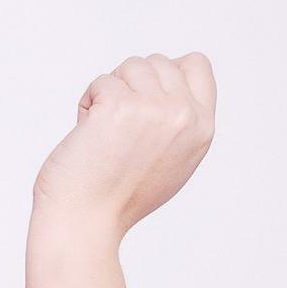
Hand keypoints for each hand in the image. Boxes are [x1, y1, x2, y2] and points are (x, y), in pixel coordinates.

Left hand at [31, 51, 215, 239]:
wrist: (84, 224)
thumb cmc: (117, 200)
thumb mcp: (170, 162)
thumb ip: (178, 124)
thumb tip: (169, 84)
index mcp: (202, 129)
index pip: (196, 65)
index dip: (166, 72)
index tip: (143, 98)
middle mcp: (184, 116)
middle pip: (158, 63)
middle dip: (131, 86)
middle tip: (116, 128)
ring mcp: (154, 109)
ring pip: (130, 67)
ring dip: (108, 93)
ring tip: (101, 132)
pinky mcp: (121, 106)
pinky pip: (102, 82)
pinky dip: (87, 104)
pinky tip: (86, 136)